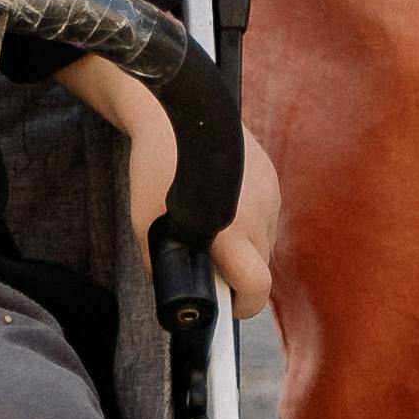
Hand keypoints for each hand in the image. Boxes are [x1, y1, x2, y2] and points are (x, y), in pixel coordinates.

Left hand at [115, 95, 280, 317]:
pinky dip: (251, 218)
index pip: (257, 285)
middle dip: (239, 274)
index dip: (244, 305)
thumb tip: (175, 295)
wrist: (177, 113)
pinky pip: (268, 213)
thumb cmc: (154, 170)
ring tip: (213, 224)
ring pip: (266, 240)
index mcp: (230, 229)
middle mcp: (258, 213)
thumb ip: (162, 266)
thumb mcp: (145, 225)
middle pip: (261, 266)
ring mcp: (270, 192)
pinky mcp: (272, 174)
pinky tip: (224, 201)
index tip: (228, 304)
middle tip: (210, 261)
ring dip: (246, 245)